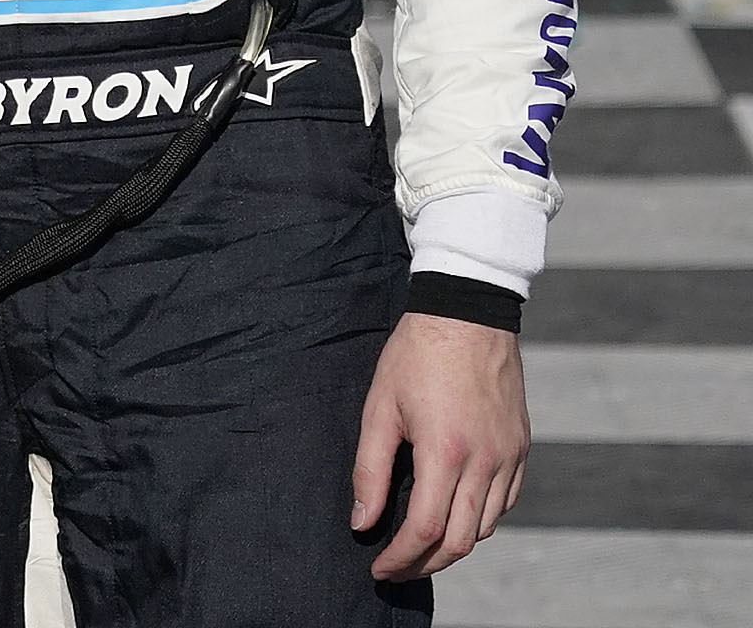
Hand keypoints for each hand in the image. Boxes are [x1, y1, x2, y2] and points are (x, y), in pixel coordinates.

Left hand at [353, 312, 528, 577]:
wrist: (467, 315)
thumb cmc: (415, 356)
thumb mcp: (379, 408)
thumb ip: (369, 469)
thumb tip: (362, 521)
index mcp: (445, 453)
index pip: (425, 530)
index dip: (401, 558)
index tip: (378, 568)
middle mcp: (486, 462)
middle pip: (460, 541)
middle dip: (426, 563)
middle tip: (396, 568)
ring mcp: (510, 456)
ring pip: (485, 526)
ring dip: (453, 544)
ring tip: (420, 544)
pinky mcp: (522, 447)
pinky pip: (506, 502)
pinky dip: (480, 518)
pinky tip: (454, 513)